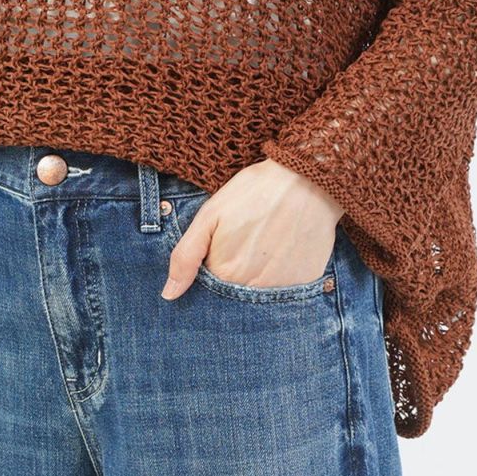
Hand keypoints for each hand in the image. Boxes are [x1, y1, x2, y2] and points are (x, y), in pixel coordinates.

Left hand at [161, 158, 343, 298]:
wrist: (307, 178)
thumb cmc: (254, 193)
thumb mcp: (210, 216)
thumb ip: (186, 257)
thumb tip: (169, 295)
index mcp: (225, 276)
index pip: (207, 293)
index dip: (209, 272)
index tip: (220, 250)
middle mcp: (254, 290)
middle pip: (234, 298)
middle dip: (233, 278)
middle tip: (245, 244)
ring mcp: (283, 290)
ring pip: (260, 297)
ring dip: (257, 279)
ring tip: (263, 245)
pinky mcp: (307, 283)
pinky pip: (287, 292)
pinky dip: (281, 276)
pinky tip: (282, 250)